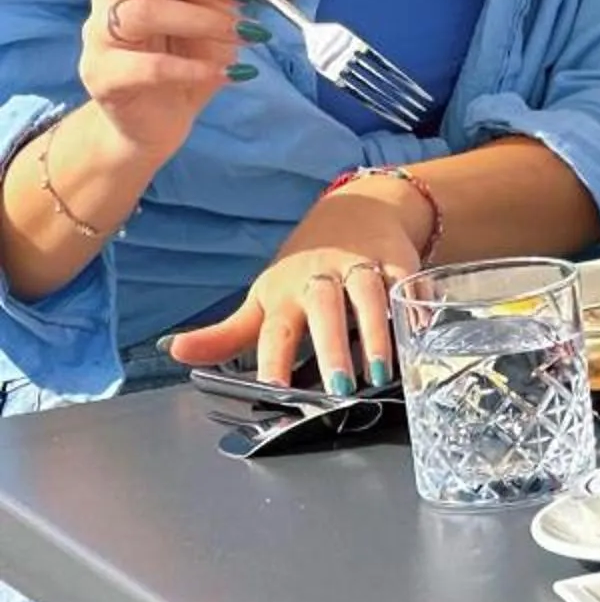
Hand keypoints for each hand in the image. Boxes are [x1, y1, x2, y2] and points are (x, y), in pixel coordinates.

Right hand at [81, 0, 245, 166]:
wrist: (156, 121)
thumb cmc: (185, 57)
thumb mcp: (211, 15)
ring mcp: (100, 35)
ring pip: (144, 12)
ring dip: (205, 21)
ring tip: (242, 36)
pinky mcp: (103, 76)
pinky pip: (148, 66)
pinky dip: (196, 68)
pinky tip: (228, 73)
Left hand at [168, 189, 418, 391]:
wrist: (356, 212)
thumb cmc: (304, 269)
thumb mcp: (264, 298)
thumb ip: (227, 334)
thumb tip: (176, 351)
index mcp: (286, 293)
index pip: (276, 328)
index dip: (273, 358)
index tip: (273, 389)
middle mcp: (323, 278)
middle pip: (326, 310)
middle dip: (332, 347)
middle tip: (338, 388)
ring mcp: (362, 267)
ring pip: (370, 296)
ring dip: (376, 333)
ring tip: (381, 372)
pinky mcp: (397, 261)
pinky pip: (407, 284)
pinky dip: (415, 307)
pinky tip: (421, 333)